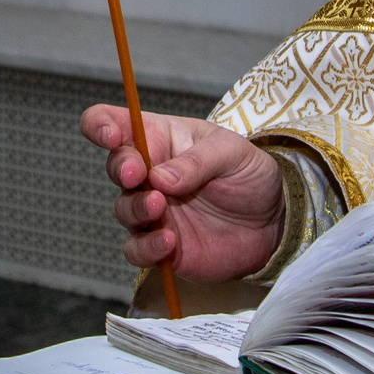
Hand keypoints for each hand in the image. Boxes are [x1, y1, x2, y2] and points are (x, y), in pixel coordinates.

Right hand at [80, 105, 285, 282]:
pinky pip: (136, 250)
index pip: (114, 123)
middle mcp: (148, 173)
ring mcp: (152, 211)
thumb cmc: (249, 175)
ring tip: (161, 206)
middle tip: (138, 175)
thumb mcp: (233, 153)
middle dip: (122, 168)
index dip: (101, 125)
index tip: (111, 136)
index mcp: (161, 138)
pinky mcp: (160, 246)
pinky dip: (146, 247)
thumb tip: (160, 178)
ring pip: (123, 208)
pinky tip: (168, 242)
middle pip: (115, 166)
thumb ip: (198, 161)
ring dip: (137, 207)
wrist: (272, 221)